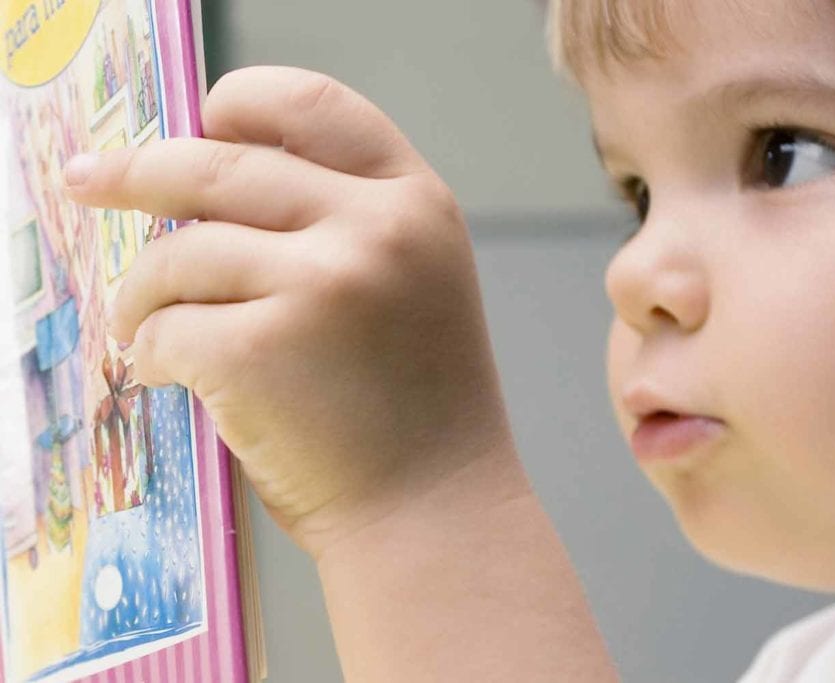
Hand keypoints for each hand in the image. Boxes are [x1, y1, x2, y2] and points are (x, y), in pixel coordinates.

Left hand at [64, 66, 514, 558]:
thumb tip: (210, 181)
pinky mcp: (259, 351)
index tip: (196, 123)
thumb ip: (339, 221)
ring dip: (142, 293)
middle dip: (136, 173)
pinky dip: (153, 353)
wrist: (435, 510)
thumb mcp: (411, 281)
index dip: (241, 104)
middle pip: (217, 165)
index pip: (312, 108)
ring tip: (142, 326)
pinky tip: (167, 373)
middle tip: (91, 183)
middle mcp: (375, 229)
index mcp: (415, 203)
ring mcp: (320, 286)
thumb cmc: (417, 406)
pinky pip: (165, 329)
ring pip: (178, 254)